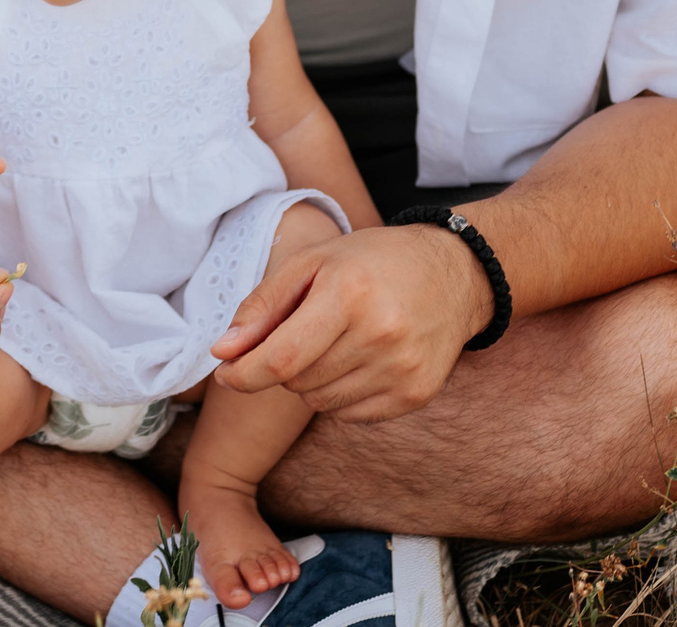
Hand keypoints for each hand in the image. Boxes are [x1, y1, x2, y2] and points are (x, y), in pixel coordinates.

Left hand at [209, 222, 493, 421]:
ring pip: (320, 402)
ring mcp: (403, 369)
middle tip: (304, 330)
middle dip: (284, 364)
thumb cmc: (371, 261)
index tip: (225, 373)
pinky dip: (340, 394)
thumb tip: (221, 353)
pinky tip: (358, 359)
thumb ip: (261, 307)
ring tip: (335, 341)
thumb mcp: (311, 263)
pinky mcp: (417, 394)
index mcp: (349, 295)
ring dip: (312, 380)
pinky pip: (350, 414)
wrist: (454, 272)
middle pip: (297, 382)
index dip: (243, 374)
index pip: (281, 359)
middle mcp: (381, 336)